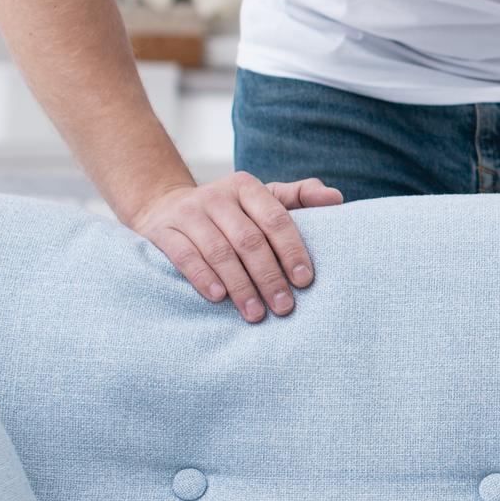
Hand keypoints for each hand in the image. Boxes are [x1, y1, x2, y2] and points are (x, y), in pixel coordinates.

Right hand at [133, 172, 343, 321]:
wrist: (164, 206)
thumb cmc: (228, 212)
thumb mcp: (262, 198)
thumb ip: (299, 197)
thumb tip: (336, 199)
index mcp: (246, 187)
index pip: (276, 218)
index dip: (292, 250)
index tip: (305, 281)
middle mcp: (217, 196)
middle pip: (248, 240)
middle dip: (269, 276)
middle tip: (284, 307)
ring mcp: (188, 212)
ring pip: (218, 251)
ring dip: (240, 285)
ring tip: (256, 313)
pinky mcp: (163, 231)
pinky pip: (185, 256)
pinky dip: (203, 277)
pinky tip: (218, 298)